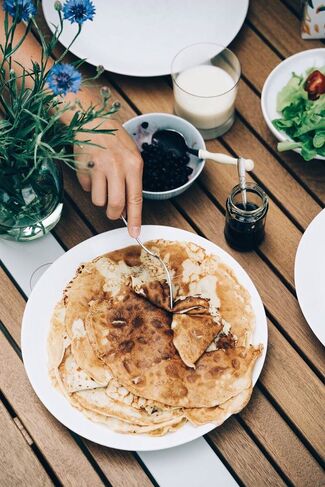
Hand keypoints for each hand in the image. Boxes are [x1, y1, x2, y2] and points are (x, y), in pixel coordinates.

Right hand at [74, 119, 142, 237]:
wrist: (92, 120)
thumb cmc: (114, 139)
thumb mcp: (131, 155)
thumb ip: (132, 180)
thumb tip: (129, 207)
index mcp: (134, 165)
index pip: (135, 199)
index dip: (135, 219)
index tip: (135, 234)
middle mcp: (117, 167)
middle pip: (115, 205)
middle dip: (114, 214)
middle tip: (112, 212)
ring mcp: (99, 168)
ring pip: (99, 201)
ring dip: (100, 197)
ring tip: (101, 181)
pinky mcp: (83, 169)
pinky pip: (87, 189)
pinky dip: (89, 185)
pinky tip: (92, 171)